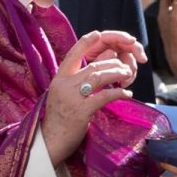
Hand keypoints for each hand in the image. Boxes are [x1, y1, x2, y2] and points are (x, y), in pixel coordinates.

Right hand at [40, 32, 136, 164]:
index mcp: (58, 80)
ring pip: (99, 78)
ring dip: (116, 74)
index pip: (72, 56)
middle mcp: (64, 86)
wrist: (50, 142)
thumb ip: (77, 80)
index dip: (85, 43)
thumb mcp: (63, 95)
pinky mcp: (81, 111)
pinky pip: (104, 96)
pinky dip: (118, 93)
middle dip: (112, 64)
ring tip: (127, 75)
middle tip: (124, 66)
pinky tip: (126, 93)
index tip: (98, 34)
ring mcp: (72, 98)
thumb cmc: (59, 118)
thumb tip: (99, 64)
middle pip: (92, 67)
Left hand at [80, 30, 147, 87]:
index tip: (132, 40)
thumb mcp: (83, 70)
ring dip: (131, 69)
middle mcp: (105, 49)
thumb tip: (113, 52)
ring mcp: (112, 59)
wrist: (75, 97)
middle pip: (124, 45)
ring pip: (128, 58)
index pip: (111, 36)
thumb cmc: (76, 82)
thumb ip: (97, 59)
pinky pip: (127, 69)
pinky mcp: (117, 70)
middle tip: (143, 60)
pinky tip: (124, 85)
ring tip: (125, 82)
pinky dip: (128, 77)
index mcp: (95, 45)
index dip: (122, 36)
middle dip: (135, 52)